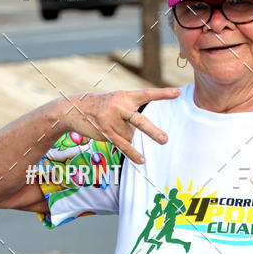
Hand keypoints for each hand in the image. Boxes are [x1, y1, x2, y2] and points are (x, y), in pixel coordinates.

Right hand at [59, 87, 180, 163]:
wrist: (75, 109)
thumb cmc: (101, 107)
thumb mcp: (116, 102)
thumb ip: (130, 113)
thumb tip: (137, 135)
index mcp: (125, 96)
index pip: (147, 94)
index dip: (162, 94)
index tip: (177, 93)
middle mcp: (119, 106)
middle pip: (140, 121)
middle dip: (152, 131)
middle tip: (165, 140)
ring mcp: (111, 120)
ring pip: (130, 136)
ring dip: (124, 136)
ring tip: (112, 127)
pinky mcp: (106, 132)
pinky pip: (123, 145)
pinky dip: (132, 153)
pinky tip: (141, 160)